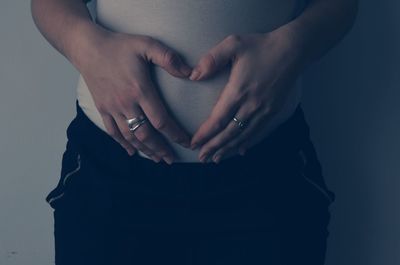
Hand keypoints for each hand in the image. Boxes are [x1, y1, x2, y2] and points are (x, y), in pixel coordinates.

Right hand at [77, 31, 192, 163]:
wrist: (87, 47)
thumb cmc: (119, 45)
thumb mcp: (147, 44)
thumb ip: (169, 58)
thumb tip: (191, 73)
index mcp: (140, 90)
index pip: (162, 120)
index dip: (176, 135)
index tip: (187, 143)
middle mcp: (126, 103)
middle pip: (146, 135)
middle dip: (161, 149)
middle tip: (172, 159)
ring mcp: (112, 108)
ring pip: (130, 136)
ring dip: (145, 149)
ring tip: (157, 159)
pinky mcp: (102, 108)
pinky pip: (113, 132)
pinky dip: (123, 144)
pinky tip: (132, 151)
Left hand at [189, 30, 302, 162]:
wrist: (293, 50)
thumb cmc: (261, 45)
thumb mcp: (233, 44)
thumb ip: (211, 59)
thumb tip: (193, 76)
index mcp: (238, 91)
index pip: (218, 120)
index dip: (205, 135)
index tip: (194, 144)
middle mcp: (251, 105)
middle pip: (229, 133)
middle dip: (214, 147)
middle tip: (202, 159)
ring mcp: (264, 110)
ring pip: (243, 136)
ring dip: (229, 149)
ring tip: (217, 159)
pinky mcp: (274, 111)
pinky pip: (258, 132)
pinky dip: (247, 143)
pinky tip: (240, 150)